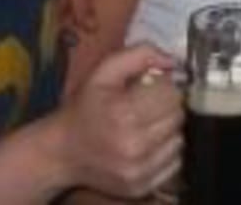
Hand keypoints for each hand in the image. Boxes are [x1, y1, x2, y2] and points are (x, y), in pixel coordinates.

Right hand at [58, 43, 183, 197]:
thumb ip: (140, 54)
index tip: (151, 88)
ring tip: (147, 126)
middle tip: (149, 106)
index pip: (172, 95)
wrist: (61, 152)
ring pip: (179, 141)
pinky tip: (147, 145)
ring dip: (168, 130)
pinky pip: (173, 164)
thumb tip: (173, 60)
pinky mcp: (141, 187)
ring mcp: (138, 171)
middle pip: (178, 117)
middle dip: (167, 107)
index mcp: (125, 114)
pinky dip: (165, 152)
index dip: (164, 87)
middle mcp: (134, 146)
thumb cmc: (85, 107)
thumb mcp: (104, 71)